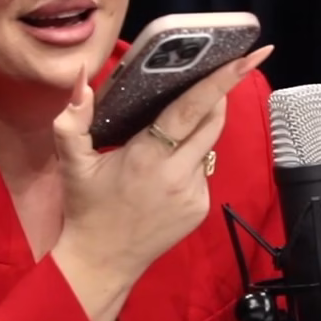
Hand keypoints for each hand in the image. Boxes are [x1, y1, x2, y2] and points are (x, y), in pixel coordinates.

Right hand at [52, 44, 273, 285]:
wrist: (102, 262)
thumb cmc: (86, 206)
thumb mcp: (72, 161)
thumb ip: (74, 117)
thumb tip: (83, 77)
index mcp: (147, 156)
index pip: (192, 109)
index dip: (221, 81)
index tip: (248, 58)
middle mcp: (178, 173)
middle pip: (213, 121)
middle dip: (217, 95)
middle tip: (210, 76)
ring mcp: (195, 193)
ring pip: (208, 145)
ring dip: (197, 130)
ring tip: (170, 132)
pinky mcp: (202, 207)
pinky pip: (203, 170)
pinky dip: (191, 159)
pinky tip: (167, 171)